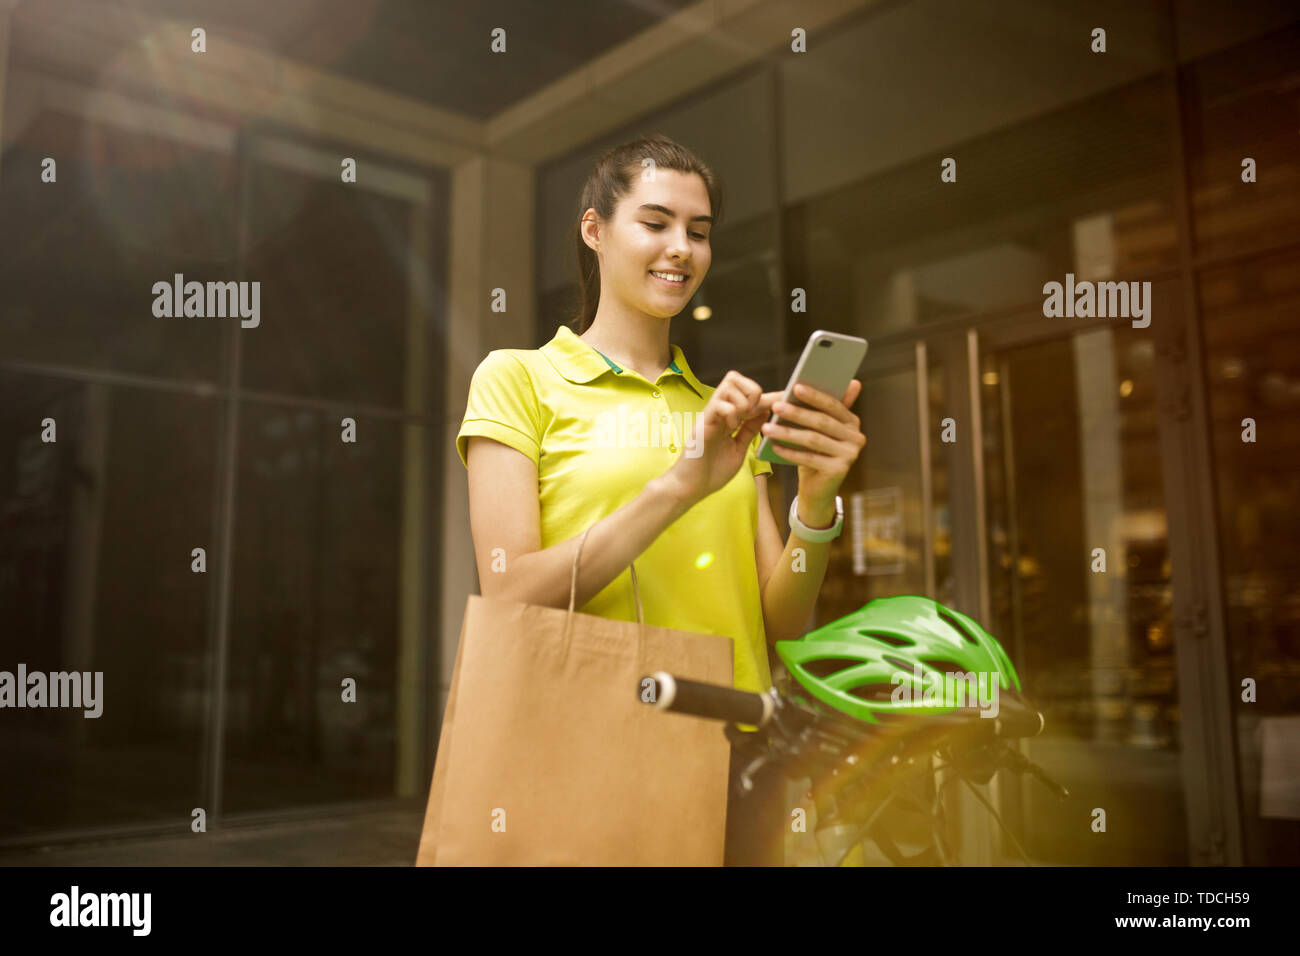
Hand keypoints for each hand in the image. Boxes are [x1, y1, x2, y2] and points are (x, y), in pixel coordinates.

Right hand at [661, 371, 782, 505]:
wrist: (691, 487)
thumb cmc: (712, 471)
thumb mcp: (739, 448)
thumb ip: (750, 430)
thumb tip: (765, 412)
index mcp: (729, 418)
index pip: (749, 395)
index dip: (769, 396)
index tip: (786, 398)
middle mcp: (719, 412)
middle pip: (735, 378)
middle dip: (752, 391)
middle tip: (754, 413)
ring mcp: (710, 416)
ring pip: (728, 385)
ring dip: (742, 401)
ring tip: (742, 420)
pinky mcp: (703, 425)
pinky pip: (719, 404)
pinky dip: (730, 412)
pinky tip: (731, 428)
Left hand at [760, 379, 865, 523]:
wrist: (818, 489)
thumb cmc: (816, 452)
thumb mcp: (822, 429)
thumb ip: (829, 407)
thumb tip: (851, 380)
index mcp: (853, 422)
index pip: (834, 405)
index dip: (815, 396)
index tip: (794, 387)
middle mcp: (856, 438)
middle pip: (822, 422)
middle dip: (797, 413)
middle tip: (775, 406)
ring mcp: (850, 455)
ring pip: (813, 440)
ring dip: (788, 432)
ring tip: (767, 427)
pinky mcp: (839, 470)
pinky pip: (809, 458)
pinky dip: (790, 452)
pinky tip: (774, 446)